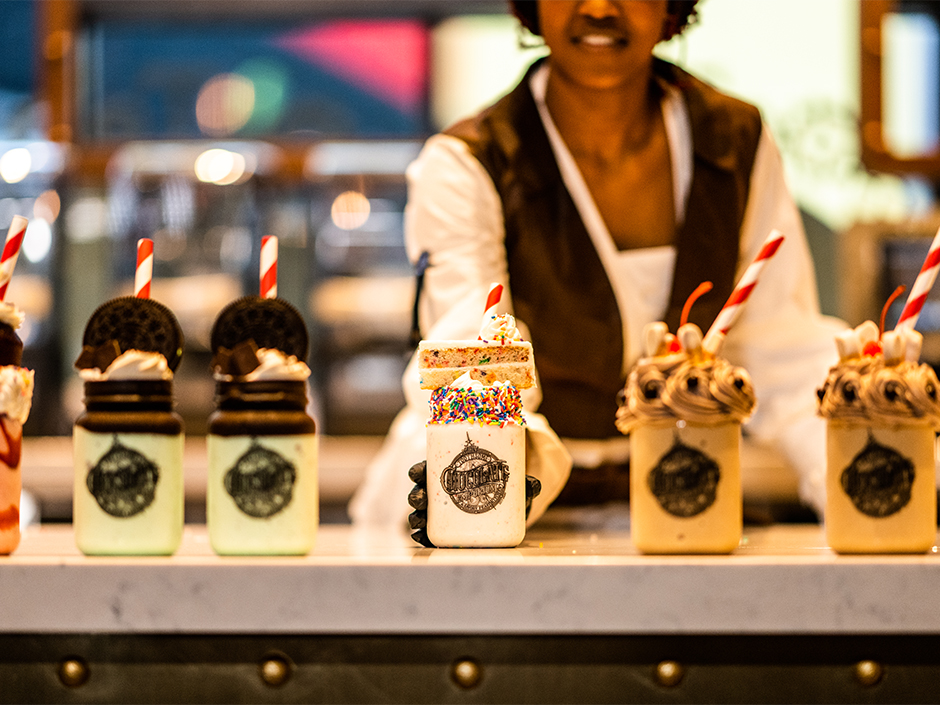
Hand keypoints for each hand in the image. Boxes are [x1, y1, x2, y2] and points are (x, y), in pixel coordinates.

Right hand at [406, 461, 542, 547]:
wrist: (511, 504)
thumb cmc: (507, 484)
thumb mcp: (514, 481)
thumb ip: (523, 483)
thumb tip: (535, 485)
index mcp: (453, 471)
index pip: (431, 468)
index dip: (420, 470)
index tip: (416, 473)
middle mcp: (445, 490)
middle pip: (424, 491)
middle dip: (417, 495)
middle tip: (419, 498)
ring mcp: (445, 510)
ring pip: (425, 512)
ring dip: (417, 516)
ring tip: (418, 520)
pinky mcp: (449, 529)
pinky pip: (433, 532)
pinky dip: (424, 536)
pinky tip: (420, 538)